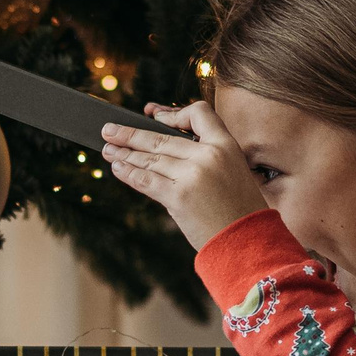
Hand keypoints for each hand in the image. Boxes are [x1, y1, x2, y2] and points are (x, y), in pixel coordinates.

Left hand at [101, 100, 269, 249]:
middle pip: (161, 138)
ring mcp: (192, 175)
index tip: (153, 116)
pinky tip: (117, 168)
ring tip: (108, 149)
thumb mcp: (233, 172)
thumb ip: (205, 158)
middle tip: (109, 130)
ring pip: (150, 158)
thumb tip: (164, 152)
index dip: (172, 114)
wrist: (248, 242)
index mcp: (226, 145)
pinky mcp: (178, 196)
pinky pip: (146, 180)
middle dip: (130, 134)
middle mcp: (209, 155)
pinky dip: (128, 173)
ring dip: (124, 153)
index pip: (198, 114)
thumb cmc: (240, 212)